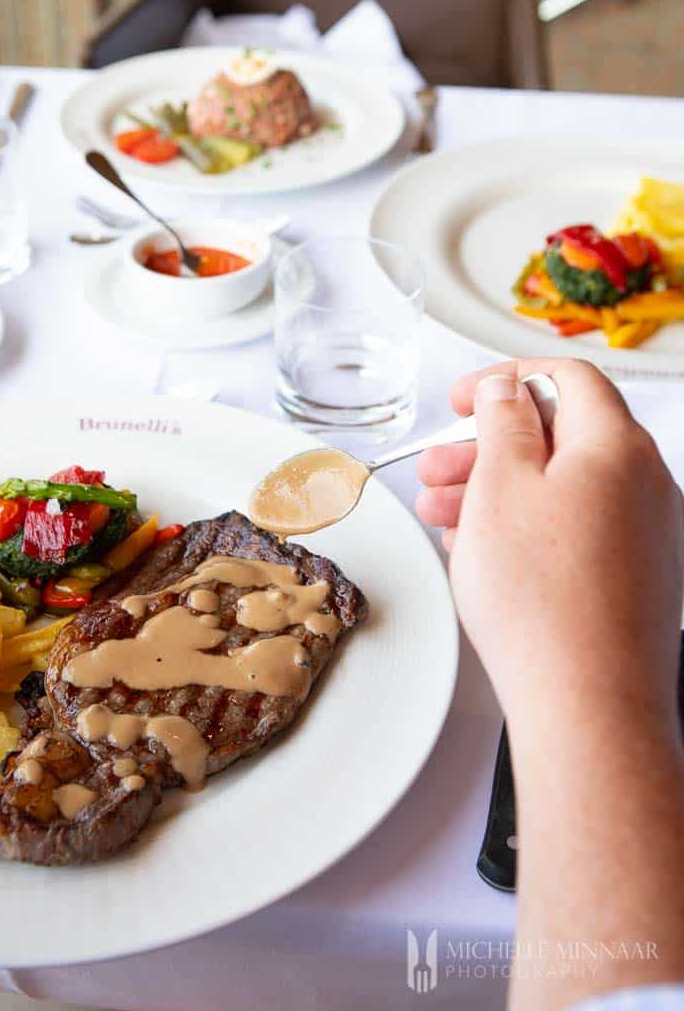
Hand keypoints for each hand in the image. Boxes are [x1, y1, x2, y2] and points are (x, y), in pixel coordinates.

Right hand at [415, 359, 683, 732]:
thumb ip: (503, 423)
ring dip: (499, 490)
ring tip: (443, 516)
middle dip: (489, 446)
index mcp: (619, 447)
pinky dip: (529, 526)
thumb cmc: (544, 601)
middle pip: (561, 436)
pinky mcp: (636, 577)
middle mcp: (646, 484)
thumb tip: (508, 389)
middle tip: (437, 468)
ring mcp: (646, 534)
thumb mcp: (501, 486)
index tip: (465, 399)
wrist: (589, 705)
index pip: (567, 378)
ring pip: (564, 487)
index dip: (507, 379)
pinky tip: (482, 550)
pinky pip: (577, 529)